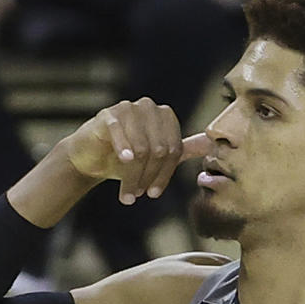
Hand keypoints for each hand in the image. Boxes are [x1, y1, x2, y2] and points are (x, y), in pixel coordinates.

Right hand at [64, 98, 211, 202]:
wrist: (92, 157)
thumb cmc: (126, 159)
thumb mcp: (158, 157)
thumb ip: (184, 149)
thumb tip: (212, 145)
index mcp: (165, 117)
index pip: (174, 150)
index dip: (165, 175)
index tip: (153, 194)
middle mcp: (149, 108)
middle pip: (159, 150)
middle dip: (149, 177)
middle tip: (138, 195)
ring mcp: (129, 109)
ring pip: (141, 148)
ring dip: (133, 176)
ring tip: (127, 194)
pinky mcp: (109, 115)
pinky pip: (121, 134)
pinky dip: (122, 150)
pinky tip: (122, 161)